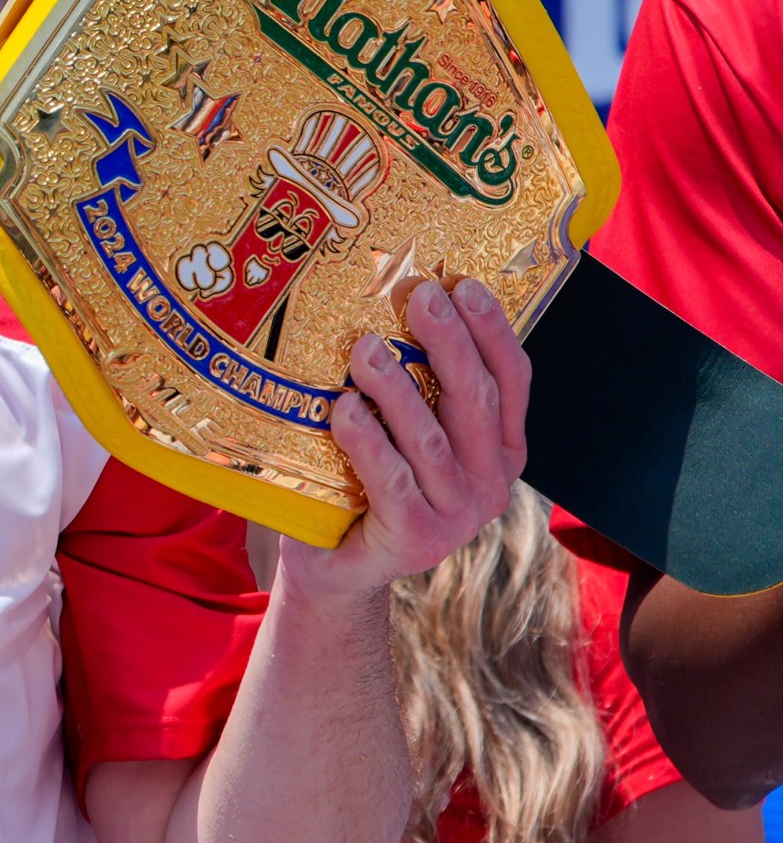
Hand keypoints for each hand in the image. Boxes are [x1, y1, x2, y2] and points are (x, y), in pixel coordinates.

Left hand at [278, 277, 526, 602]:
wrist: (337, 565)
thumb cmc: (366, 483)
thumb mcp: (401, 431)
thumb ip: (415, 385)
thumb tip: (390, 299)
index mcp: (499, 450)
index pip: (511, 381)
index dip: (492, 331)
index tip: (464, 284)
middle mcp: (490, 482)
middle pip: (475, 400)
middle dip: (449, 342)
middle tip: (417, 296)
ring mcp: (457, 516)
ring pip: (431, 440)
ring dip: (398, 389)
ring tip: (364, 348)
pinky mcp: (417, 539)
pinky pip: (393, 482)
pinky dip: (368, 442)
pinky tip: (344, 408)